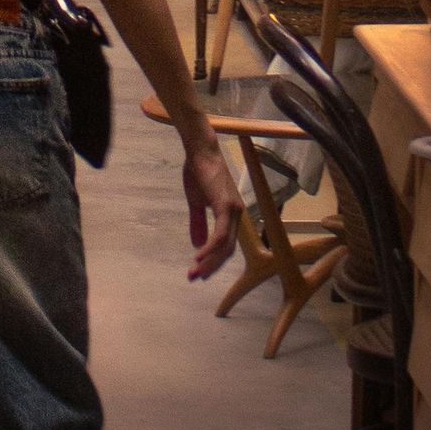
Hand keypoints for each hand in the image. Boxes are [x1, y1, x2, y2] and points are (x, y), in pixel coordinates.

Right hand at [182, 130, 240, 280]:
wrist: (199, 151)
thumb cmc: (198, 172)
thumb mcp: (196, 202)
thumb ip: (198, 223)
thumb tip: (198, 245)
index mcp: (231, 214)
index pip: (226, 245)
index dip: (213, 261)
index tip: (198, 272)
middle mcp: (237, 214)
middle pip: (228, 250)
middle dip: (211, 267)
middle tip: (193, 278)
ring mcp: (233, 210)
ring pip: (225, 246)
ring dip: (209, 262)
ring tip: (194, 272)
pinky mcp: (226, 206)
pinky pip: (220, 235)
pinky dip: (210, 248)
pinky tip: (198, 257)